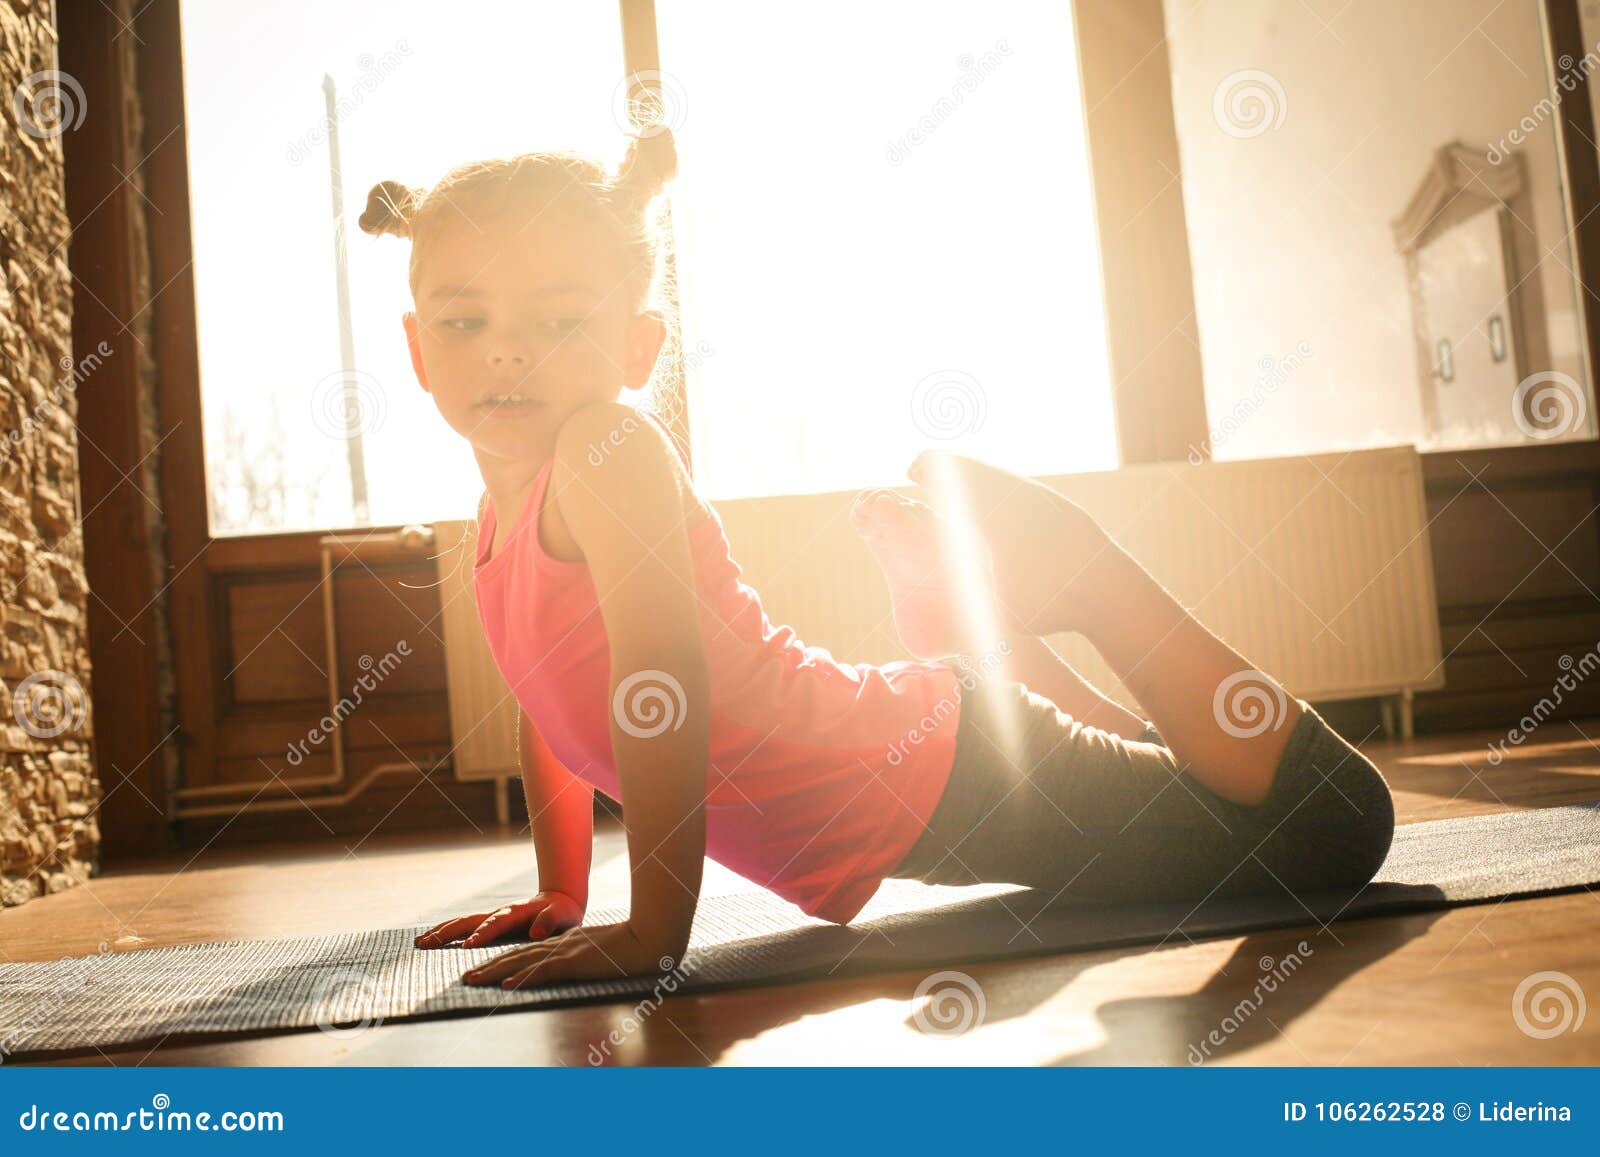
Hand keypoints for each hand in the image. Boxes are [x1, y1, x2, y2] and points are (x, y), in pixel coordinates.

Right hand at [413, 890, 584, 948]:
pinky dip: (446, 932)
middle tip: (427, 943)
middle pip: (469, 920)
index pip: (495, 923)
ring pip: (462, 922)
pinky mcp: (488, 924)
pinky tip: (429, 941)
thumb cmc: (561, 913)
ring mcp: (491, 918)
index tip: (467, 945)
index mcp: (516, 913)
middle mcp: (499, 914)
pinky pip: (463, 927)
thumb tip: (537, 932)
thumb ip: (549, 922)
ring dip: (441, 932)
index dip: (482, 933)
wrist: (559, 901)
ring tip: (420, 942)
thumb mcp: (562, 917)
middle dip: (449, 932)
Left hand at [461, 920, 685, 988]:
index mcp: (567, 943)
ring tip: (472, 980)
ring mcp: (567, 952)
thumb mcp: (602, 951)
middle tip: (465, 976)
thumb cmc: (634, 945)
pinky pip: (544, 970)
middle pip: (517, 955)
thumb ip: (585, 956)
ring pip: (522, 962)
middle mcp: (561, 945)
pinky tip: (507, 985)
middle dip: (489, 966)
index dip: (505, 960)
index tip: (485, 969)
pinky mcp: (576, 961)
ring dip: (495, 972)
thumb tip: (574, 963)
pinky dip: (523, 977)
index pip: (529, 952)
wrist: (652, 938)